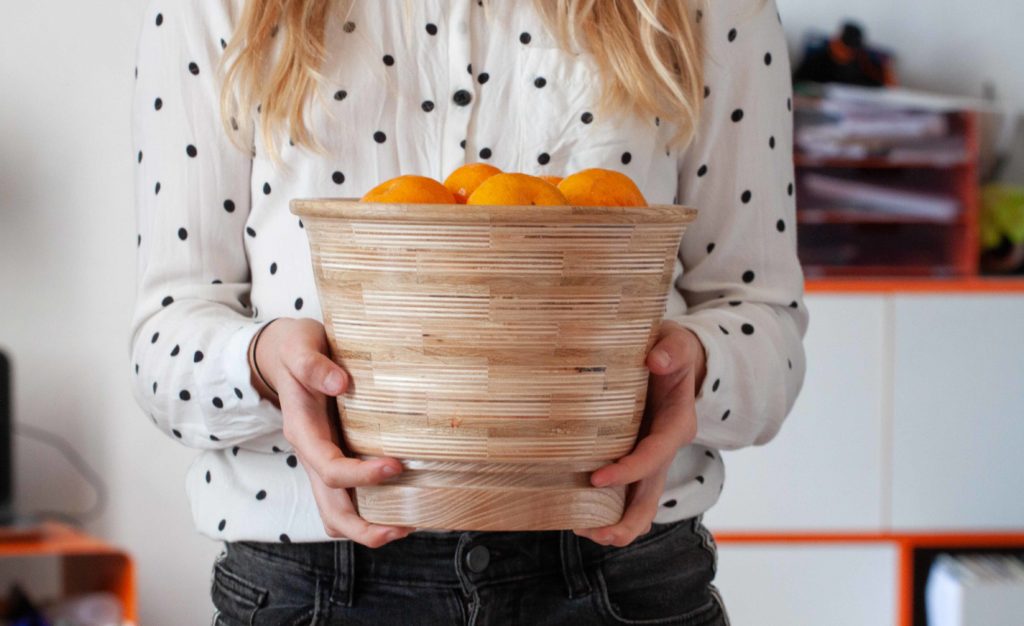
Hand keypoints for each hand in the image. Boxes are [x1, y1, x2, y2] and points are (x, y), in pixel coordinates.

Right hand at [252, 318, 415, 547]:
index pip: (329, 468)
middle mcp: (311, 454)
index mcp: (302, 430)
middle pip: (330, 509)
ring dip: (367, 527)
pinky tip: (402, 503)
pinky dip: (371, 509)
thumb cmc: (294, 348)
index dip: (361, 475)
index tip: (396, 465)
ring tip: (406, 526)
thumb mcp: (299, 346)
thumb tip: (341, 382)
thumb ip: (313, 365)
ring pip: (336, 511)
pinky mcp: (335, 457)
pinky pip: (347, 496)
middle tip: (403, 526)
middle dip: (363, 527)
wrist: (280, 352)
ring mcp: (322, 460)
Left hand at [573, 319, 705, 546]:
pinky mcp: (634, 458)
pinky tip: (577, 513)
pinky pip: (625, 491)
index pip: (655, 456)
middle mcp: (664, 449)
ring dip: (616, 523)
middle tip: (597, 533)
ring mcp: (650, 458)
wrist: (673, 358)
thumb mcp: (676, 343)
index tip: (597, 479)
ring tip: (582, 531)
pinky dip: (606, 507)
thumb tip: (655, 361)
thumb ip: (670, 351)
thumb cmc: (672, 351)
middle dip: (628, 521)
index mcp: (676, 424)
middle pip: (652, 496)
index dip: (629, 471)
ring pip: (640, 503)